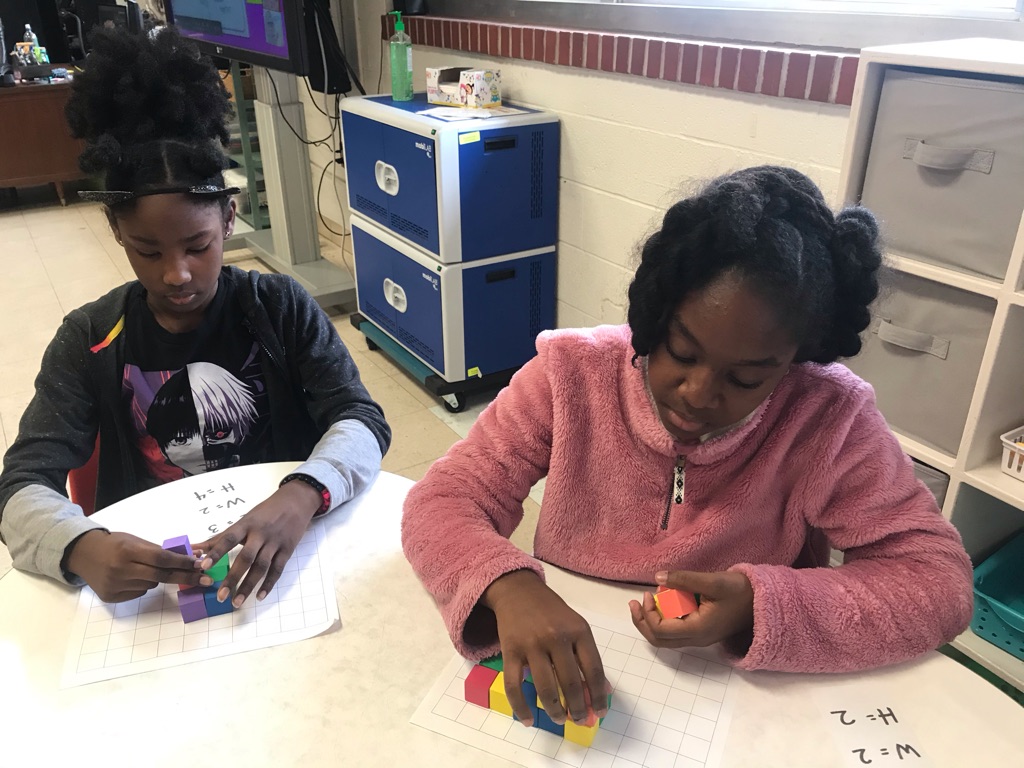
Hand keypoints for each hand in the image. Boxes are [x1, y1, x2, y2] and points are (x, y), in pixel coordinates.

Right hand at [65, 530, 207, 602]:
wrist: (83, 554)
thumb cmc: (115, 544)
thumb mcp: (136, 541)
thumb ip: (160, 550)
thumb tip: (192, 556)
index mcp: (128, 551)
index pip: (162, 559)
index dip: (183, 563)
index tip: (201, 565)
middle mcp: (120, 569)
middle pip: (161, 576)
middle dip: (185, 577)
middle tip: (205, 579)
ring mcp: (115, 585)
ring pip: (151, 585)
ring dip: (158, 578)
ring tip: (146, 568)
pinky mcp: (111, 597)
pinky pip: (139, 592)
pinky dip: (143, 585)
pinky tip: (134, 576)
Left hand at [192, 480, 321, 608]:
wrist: (296, 501)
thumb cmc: (266, 512)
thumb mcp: (245, 519)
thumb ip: (222, 537)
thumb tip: (195, 549)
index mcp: (247, 524)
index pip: (229, 539)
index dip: (216, 552)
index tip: (203, 566)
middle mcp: (261, 534)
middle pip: (246, 558)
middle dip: (233, 578)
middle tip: (220, 596)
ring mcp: (275, 543)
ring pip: (261, 567)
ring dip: (248, 586)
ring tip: (236, 602)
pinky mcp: (287, 550)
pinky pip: (277, 570)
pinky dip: (269, 584)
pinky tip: (259, 596)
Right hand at [482, 570, 608, 727]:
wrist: (518, 591)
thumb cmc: (552, 611)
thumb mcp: (576, 626)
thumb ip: (588, 656)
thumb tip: (603, 690)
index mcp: (578, 630)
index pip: (593, 670)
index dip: (598, 696)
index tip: (599, 713)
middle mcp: (557, 637)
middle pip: (571, 683)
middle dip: (578, 708)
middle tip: (579, 720)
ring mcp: (532, 645)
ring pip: (545, 688)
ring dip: (555, 711)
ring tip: (560, 719)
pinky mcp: (510, 651)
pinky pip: (514, 686)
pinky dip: (521, 707)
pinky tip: (528, 720)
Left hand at [630, 570, 753, 648]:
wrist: (764, 602)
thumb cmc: (741, 591)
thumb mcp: (712, 581)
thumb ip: (684, 579)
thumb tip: (657, 577)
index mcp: (698, 630)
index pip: (661, 630)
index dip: (648, 613)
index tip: (646, 594)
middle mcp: (697, 639)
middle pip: (659, 640)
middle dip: (642, 622)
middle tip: (633, 604)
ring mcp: (700, 638)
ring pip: (666, 638)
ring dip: (652, 621)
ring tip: (645, 601)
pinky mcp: (702, 631)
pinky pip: (676, 631)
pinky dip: (664, 619)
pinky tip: (664, 602)